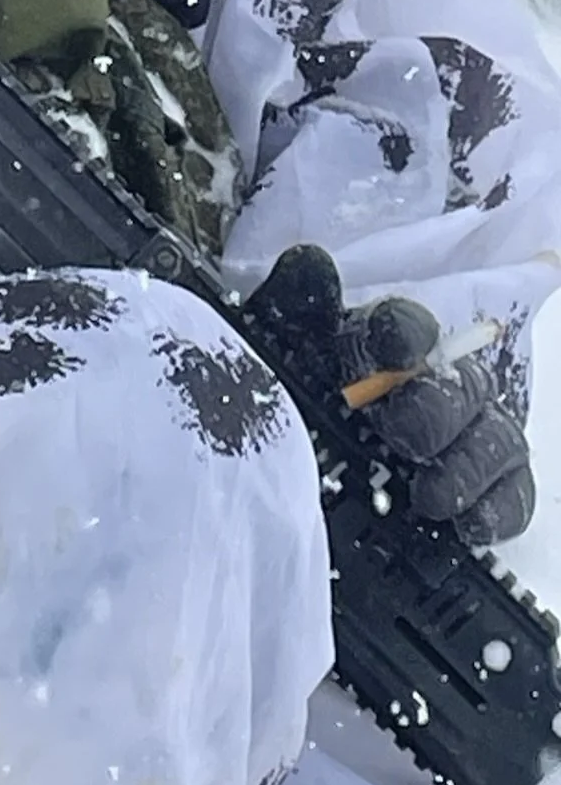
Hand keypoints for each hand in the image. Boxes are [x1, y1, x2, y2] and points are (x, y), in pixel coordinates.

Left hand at [245, 245, 534, 543]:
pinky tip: (467, 523)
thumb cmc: (293, 398)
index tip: (396, 350)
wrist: (290, 475)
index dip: (402, 333)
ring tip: (429, 494)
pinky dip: (496, 508)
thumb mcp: (274, 352)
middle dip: (437, 409)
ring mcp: (459, 438)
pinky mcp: (475, 491)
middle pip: (459, 384)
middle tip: (404, 434)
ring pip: (495, 438)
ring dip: (469, 465)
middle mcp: (429, 386)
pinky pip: (509, 495)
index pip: (401, 326)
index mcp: (379, 345)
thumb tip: (310, 262)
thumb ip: (293, 305)